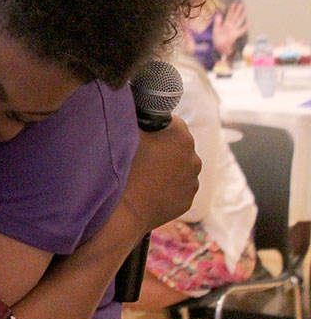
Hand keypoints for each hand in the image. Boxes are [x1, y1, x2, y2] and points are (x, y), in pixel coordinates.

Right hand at [122, 116, 200, 230]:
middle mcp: (193, 156)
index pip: (171, 122)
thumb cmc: (124, 168)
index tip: (142, 135)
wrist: (124, 211)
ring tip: (144, 174)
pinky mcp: (188, 200)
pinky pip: (178, 186)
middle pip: (177, 145)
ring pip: (179, 166)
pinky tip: (149, 188)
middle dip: (163, 147)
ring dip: (166, 167)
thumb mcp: (126, 133)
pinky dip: (166, 186)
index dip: (154, 127)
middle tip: (140, 156)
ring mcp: (192, 180)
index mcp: (181, 135)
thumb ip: (136, 116)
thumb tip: (139, 108)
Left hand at [211, 1, 247, 59]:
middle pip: (235, 16)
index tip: (235, 3)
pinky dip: (244, 27)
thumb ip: (217, 22)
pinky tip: (248, 24)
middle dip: (238, 11)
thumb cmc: (218, 38)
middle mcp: (231, 26)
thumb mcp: (216, 29)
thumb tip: (218, 14)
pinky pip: (240, 31)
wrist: (219, 46)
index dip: (232, 9)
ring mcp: (233, 30)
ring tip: (245, 11)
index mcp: (226, 23)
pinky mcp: (235, 35)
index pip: (229, 14)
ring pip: (238, 21)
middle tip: (241, 4)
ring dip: (241, 16)